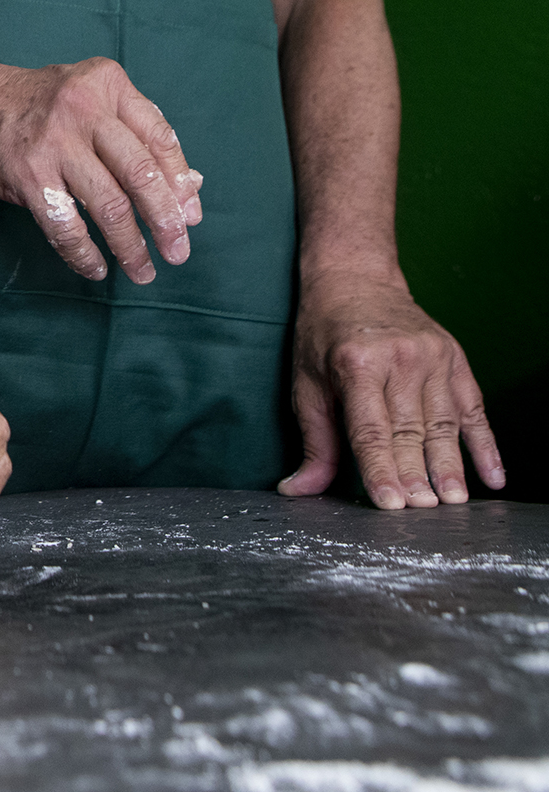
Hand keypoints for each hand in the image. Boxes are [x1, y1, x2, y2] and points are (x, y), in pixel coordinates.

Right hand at [0, 55, 200, 283]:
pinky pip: (65, 225)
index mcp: (106, 85)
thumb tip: (185, 190)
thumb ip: (131, 134)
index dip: (180, 183)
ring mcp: (53, 142)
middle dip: (166, 221)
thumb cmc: (32, 105)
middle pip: (140, 174)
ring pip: (108, 205)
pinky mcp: (26, 174)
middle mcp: (83, 109)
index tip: (190, 218)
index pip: (160, 138)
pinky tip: (95, 268)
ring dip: (130, 247)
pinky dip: (84, 254)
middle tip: (178, 252)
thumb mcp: (86, 99)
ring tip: (143, 271)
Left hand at [281, 270, 501, 508]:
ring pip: (444, 422)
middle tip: (425, 511)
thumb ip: (314, 439)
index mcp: (355, 364)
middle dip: (417, 473)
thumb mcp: (307, 382)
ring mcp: (431, 356)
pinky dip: (485, 443)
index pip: (370, 428)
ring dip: (450, 465)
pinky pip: (473, 407)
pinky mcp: (454, 357)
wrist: (354, 280)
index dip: (381, 468)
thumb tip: (298, 489)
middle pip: (410, 429)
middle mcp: (398, 358)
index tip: (391, 503)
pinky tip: (492, 476)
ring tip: (453, 501)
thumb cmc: (323, 336)